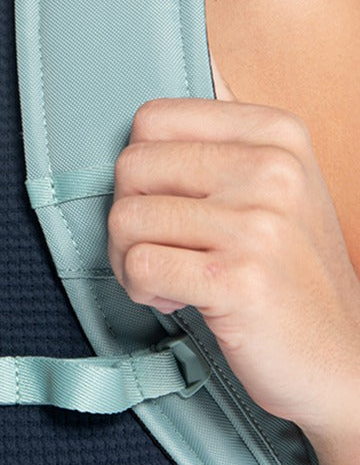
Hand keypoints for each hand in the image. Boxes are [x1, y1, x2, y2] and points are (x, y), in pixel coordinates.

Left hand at [108, 99, 359, 437]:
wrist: (346, 365)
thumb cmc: (291, 275)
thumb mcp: (276, 187)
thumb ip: (221, 143)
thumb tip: (160, 99)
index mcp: (276, 132)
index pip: (151, 119)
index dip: (140, 168)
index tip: (164, 203)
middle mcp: (271, 168)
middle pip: (131, 166)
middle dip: (127, 216)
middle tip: (156, 249)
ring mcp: (258, 224)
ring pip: (127, 218)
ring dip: (129, 259)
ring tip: (165, 278)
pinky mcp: (239, 279)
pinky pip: (141, 266)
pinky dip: (141, 289)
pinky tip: (174, 300)